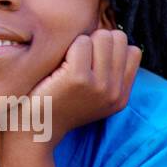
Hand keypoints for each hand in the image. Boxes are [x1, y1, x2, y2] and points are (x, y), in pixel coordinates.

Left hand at [4, 28, 140, 154]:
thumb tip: (113, 36)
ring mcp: (100, 86)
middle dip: (98, 41)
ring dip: (83, 42)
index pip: (133, 52)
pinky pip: (81, 41)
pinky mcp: (79, 78)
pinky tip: (58, 66)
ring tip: (68, 62)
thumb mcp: (93, 95)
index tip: (91, 60)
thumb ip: (108, 72)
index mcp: (121, 97)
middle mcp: (115, 92)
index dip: (110, 48)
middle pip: (119, 39)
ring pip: (103, 36)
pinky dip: (68, 46)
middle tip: (77, 59)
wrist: (33, 131)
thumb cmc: (56, 105)